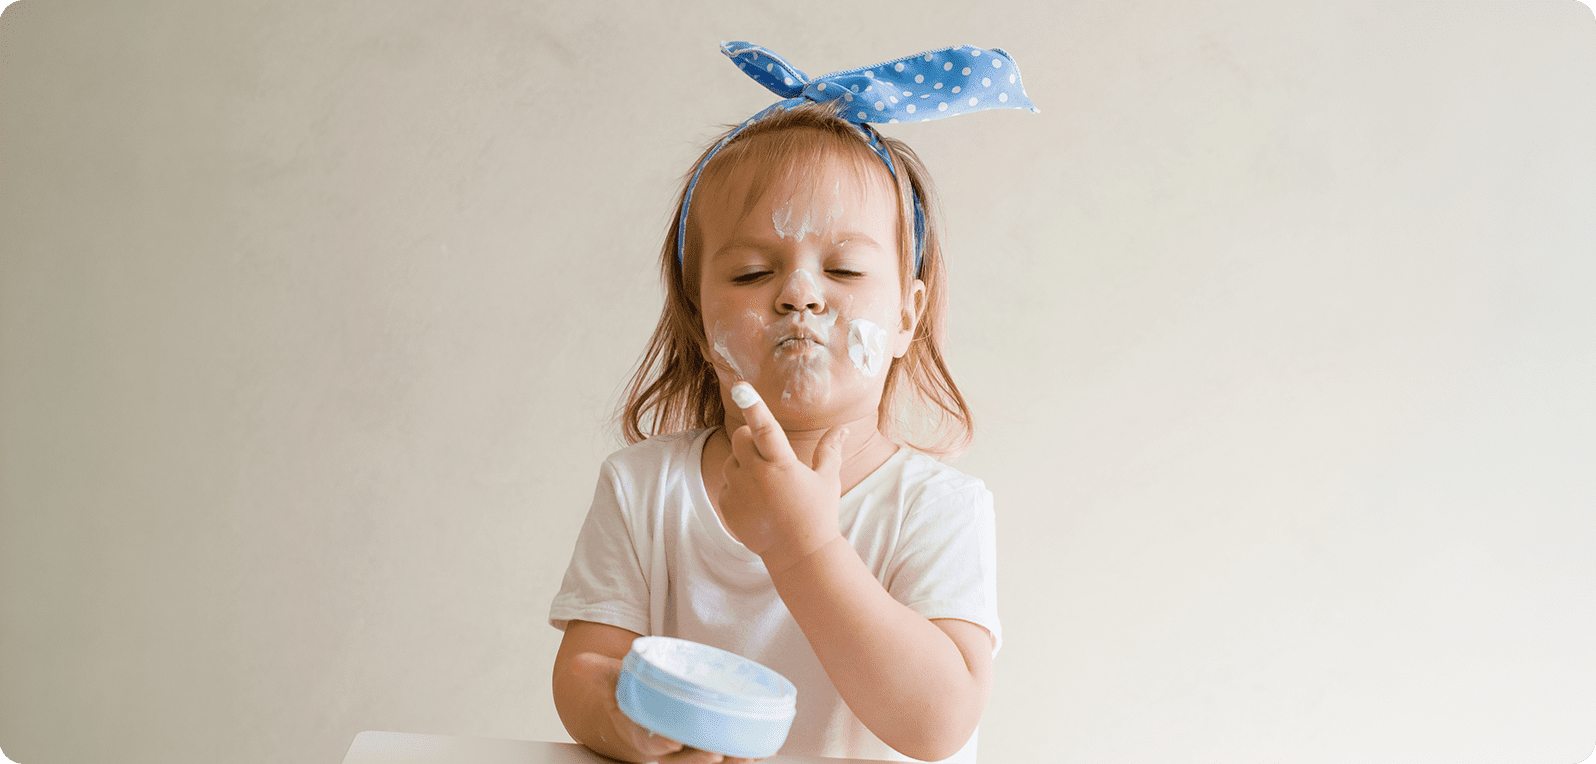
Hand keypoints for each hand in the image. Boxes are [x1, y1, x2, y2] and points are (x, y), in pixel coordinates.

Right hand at [568, 650, 757, 763]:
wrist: (628, 716)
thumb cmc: (622, 698)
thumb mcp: (608, 683)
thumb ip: (597, 673)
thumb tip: (579, 665)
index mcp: (636, 735)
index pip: (645, 744)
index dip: (658, 744)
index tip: (671, 740)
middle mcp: (660, 751)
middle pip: (681, 761)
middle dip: (699, 758)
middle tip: (718, 752)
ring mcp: (681, 753)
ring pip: (704, 762)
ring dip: (727, 761)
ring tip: (747, 753)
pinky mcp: (700, 748)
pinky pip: (722, 756)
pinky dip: (740, 754)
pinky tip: (760, 749)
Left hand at [719, 383, 847, 574]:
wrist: (799, 554)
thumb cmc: (817, 514)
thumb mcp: (827, 480)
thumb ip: (831, 450)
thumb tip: (844, 427)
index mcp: (782, 465)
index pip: (765, 428)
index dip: (753, 405)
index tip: (741, 387)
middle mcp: (757, 475)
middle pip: (740, 437)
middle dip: (750, 437)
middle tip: (766, 454)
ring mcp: (739, 491)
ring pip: (732, 461)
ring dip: (744, 464)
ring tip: (766, 485)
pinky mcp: (727, 506)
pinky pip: (727, 485)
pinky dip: (739, 488)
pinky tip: (758, 503)